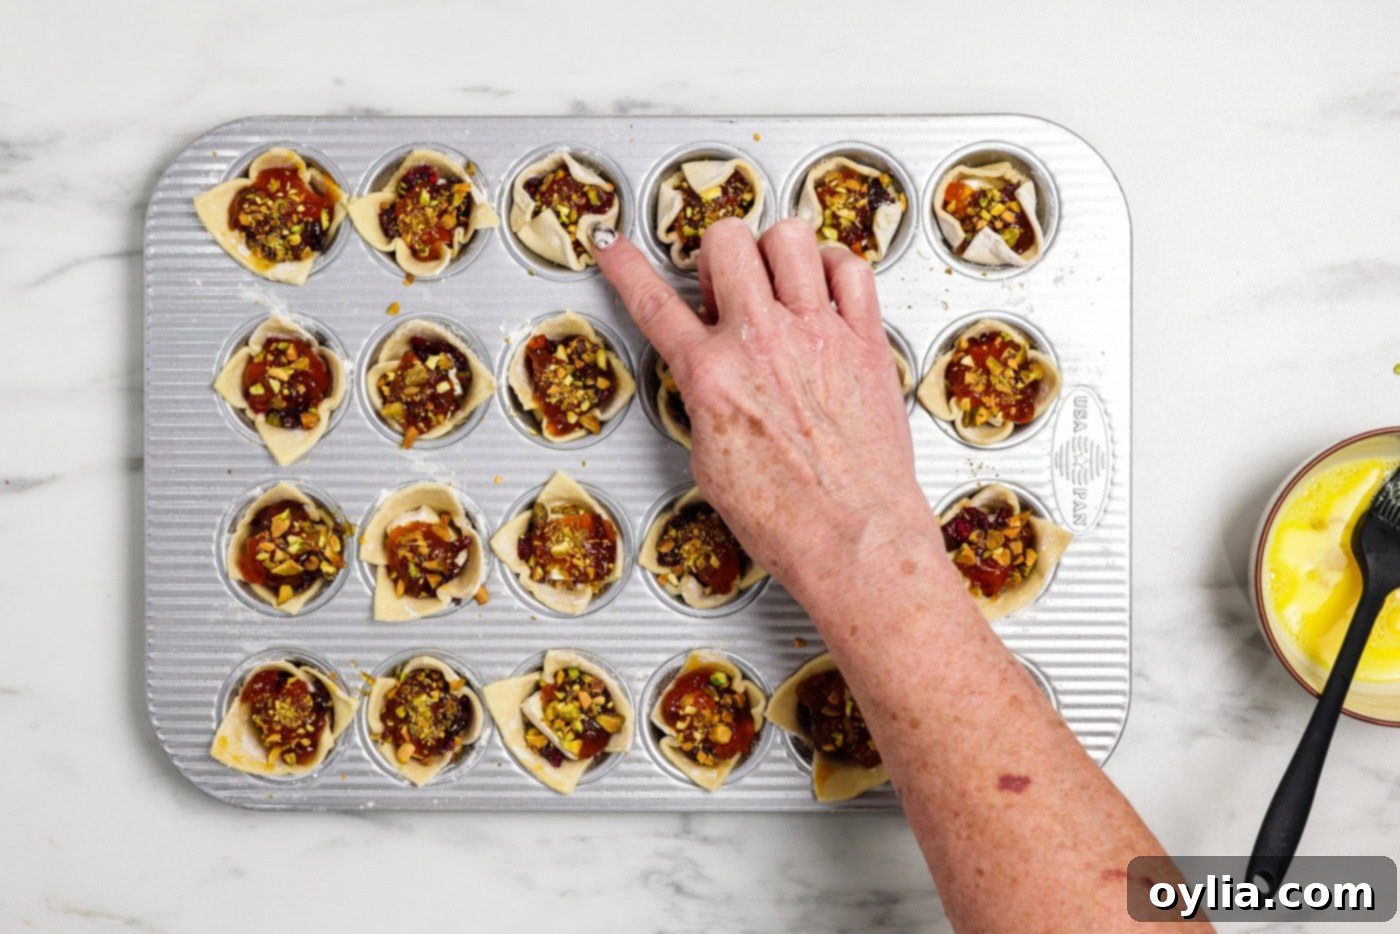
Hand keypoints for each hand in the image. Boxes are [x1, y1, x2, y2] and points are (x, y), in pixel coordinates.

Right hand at [593, 217, 933, 593]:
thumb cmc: (789, 519)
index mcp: (712, 376)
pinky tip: (825, 289)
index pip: (653, 302)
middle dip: (717, 255)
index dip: (625, 266)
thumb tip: (712, 381)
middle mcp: (762, 342)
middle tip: (724, 286)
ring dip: (774, 252)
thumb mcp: (710, 464)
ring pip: (790, 236)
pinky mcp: (865, 341)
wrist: (852, 538)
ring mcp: (817, 334)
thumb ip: (706, 402)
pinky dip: (834, 266)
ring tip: (776, 282)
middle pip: (726, 241)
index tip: (614, 246)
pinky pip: (851, 267)